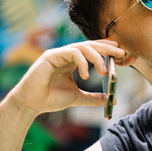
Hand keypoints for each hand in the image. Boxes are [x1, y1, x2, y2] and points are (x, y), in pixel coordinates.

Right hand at [5, 39, 125, 115]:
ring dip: (97, 57)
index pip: (92, 50)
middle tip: (120, 52)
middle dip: (107, 48)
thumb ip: (93, 98)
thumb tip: (111, 100)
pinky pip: (71, 53)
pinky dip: (82, 62)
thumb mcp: (77, 98)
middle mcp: (66, 55)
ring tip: (104, 71)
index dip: (106, 48)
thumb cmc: (50, 99)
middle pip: (90, 45)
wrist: (31, 104)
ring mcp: (58, 53)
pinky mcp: (51, 56)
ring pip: (83, 47)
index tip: (120, 51)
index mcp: (72, 61)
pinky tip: (85, 76)